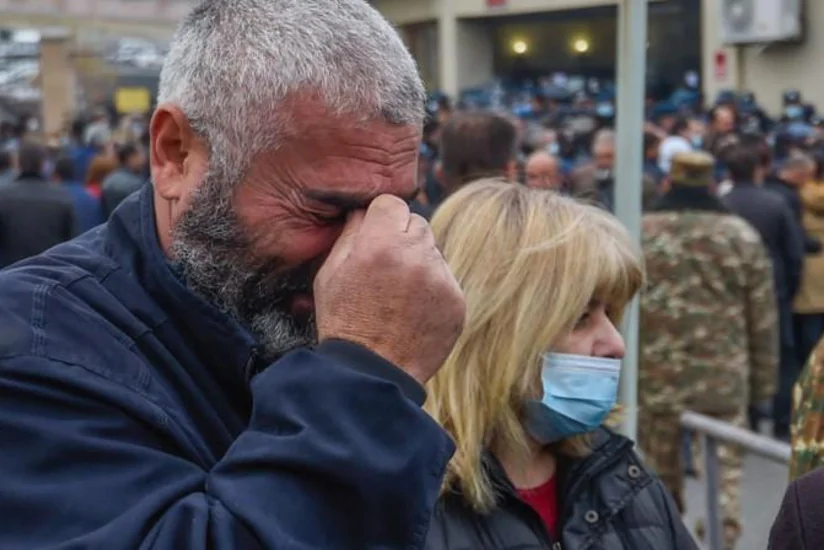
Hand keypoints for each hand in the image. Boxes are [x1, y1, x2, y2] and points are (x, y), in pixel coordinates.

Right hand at [314, 195, 465, 385]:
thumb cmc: (344, 322)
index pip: (392, 202)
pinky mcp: (457, 301)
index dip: (381, 218)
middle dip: (402, 238)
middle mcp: (416, 255)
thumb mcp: (329, 274)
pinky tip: (412, 311)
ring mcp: (441, 279)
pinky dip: (433, 290)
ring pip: (433, 251)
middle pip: (417, 223)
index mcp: (380, 244)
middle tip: (385, 268)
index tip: (375, 235)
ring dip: (419, 263)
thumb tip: (363, 210)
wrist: (372, 374)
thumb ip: (349, 234)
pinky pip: (445, 280)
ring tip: (397, 295)